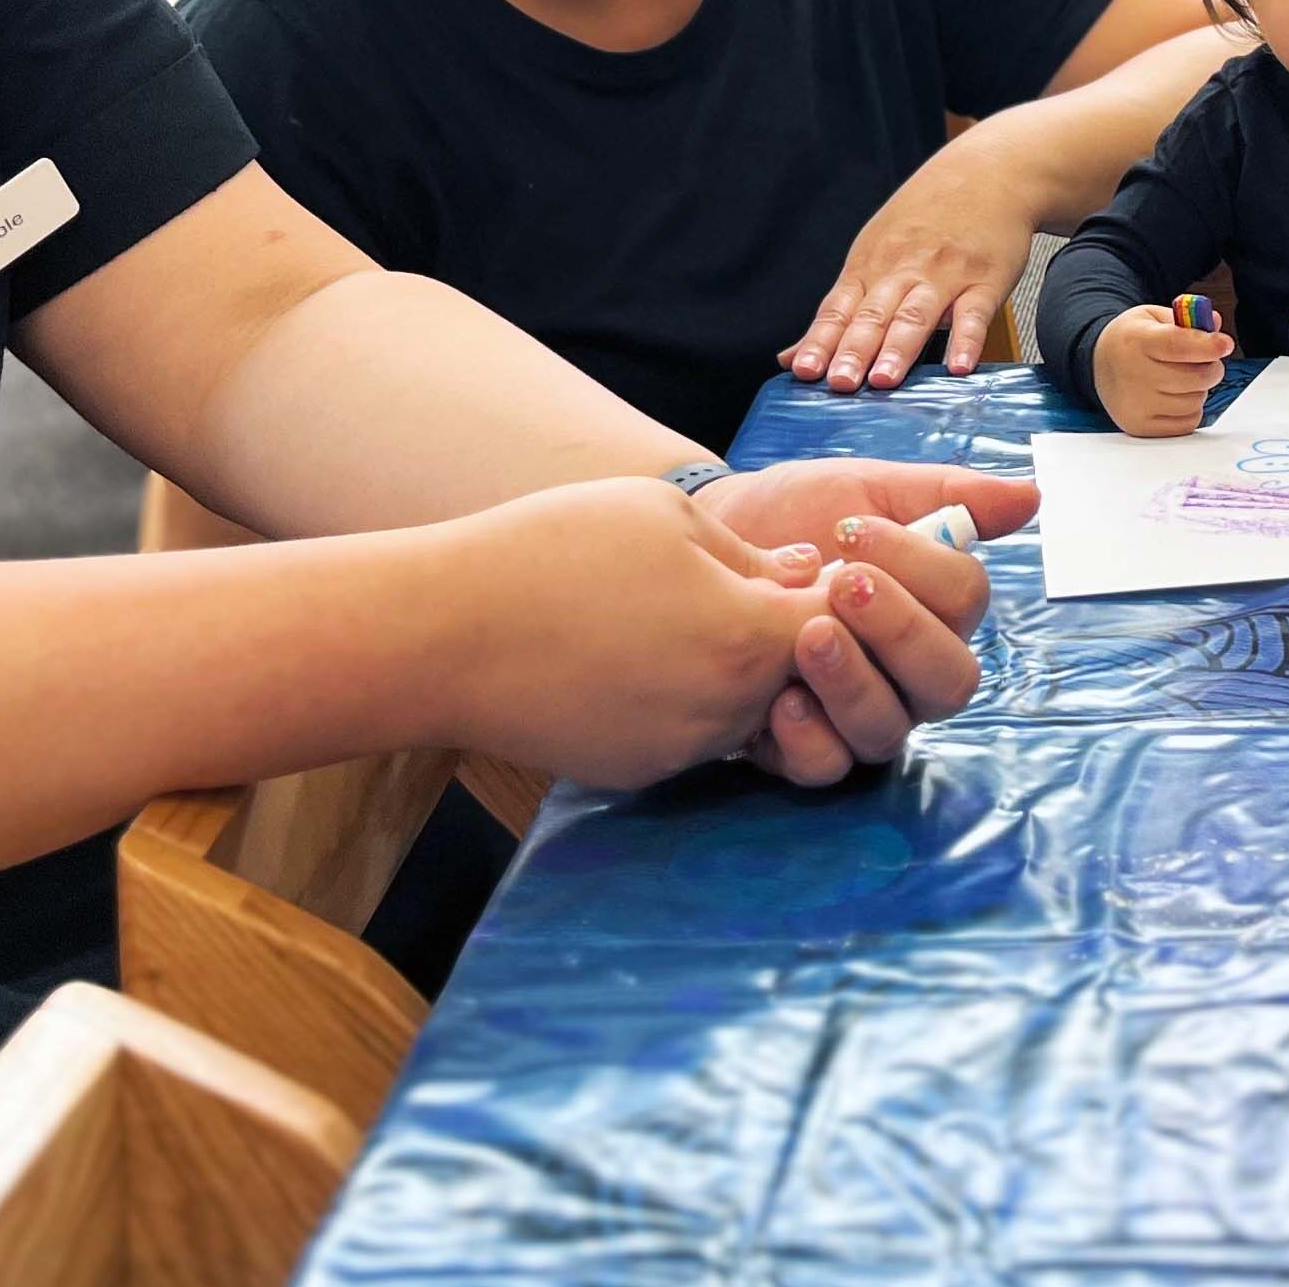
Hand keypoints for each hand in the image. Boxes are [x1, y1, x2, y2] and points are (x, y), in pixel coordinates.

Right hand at [426, 479, 835, 788]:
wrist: (444, 635)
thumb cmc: (554, 552)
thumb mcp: (665, 516)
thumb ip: (751, 551)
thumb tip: (808, 570)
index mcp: (749, 640)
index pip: (844, 625)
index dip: (838, 591)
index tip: (812, 562)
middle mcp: (727, 711)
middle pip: (798, 674)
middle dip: (786, 632)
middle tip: (730, 580)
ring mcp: (680, 751)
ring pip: (744, 708)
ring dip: (730, 667)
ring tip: (666, 611)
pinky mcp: (635, 772)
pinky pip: (687, 733)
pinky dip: (677, 698)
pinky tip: (626, 654)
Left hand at [694, 460, 1028, 784]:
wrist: (714, 540)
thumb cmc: (799, 516)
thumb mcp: (867, 490)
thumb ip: (946, 494)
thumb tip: (1030, 495)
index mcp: (938, 610)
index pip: (967, 603)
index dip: (923, 567)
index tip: (854, 529)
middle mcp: (912, 673)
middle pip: (948, 681)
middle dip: (900, 632)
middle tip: (842, 585)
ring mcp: (863, 715)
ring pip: (890, 730)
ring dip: (854, 683)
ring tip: (807, 636)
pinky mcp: (806, 747)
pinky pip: (828, 766)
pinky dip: (809, 738)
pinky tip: (780, 699)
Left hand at [785, 140, 1041, 392]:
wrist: (985, 171)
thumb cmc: (925, 216)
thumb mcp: (874, 252)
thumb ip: (838, 311)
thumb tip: (791, 358)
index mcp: (870, 267)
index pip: (838, 310)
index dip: (821, 341)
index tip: (803, 371)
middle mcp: (902, 271)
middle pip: (873, 315)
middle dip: (854, 350)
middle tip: (840, 383)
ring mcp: (945, 274)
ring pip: (917, 314)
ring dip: (899, 348)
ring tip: (884, 380)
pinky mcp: (986, 279)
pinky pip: (974, 313)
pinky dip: (966, 340)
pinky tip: (958, 366)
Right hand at [1095, 303, 1227, 436]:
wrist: (1097, 364)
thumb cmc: (1131, 339)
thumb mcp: (1154, 317)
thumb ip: (1187, 320)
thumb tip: (1214, 324)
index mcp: (1135, 340)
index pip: (1177, 345)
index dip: (1208, 346)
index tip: (1225, 344)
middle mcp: (1132, 375)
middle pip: (1194, 378)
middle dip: (1211, 367)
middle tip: (1206, 360)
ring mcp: (1135, 405)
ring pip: (1195, 401)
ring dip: (1199, 389)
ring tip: (1182, 378)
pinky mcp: (1140, 427)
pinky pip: (1188, 422)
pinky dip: (1190, 409)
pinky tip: (1174, 396)